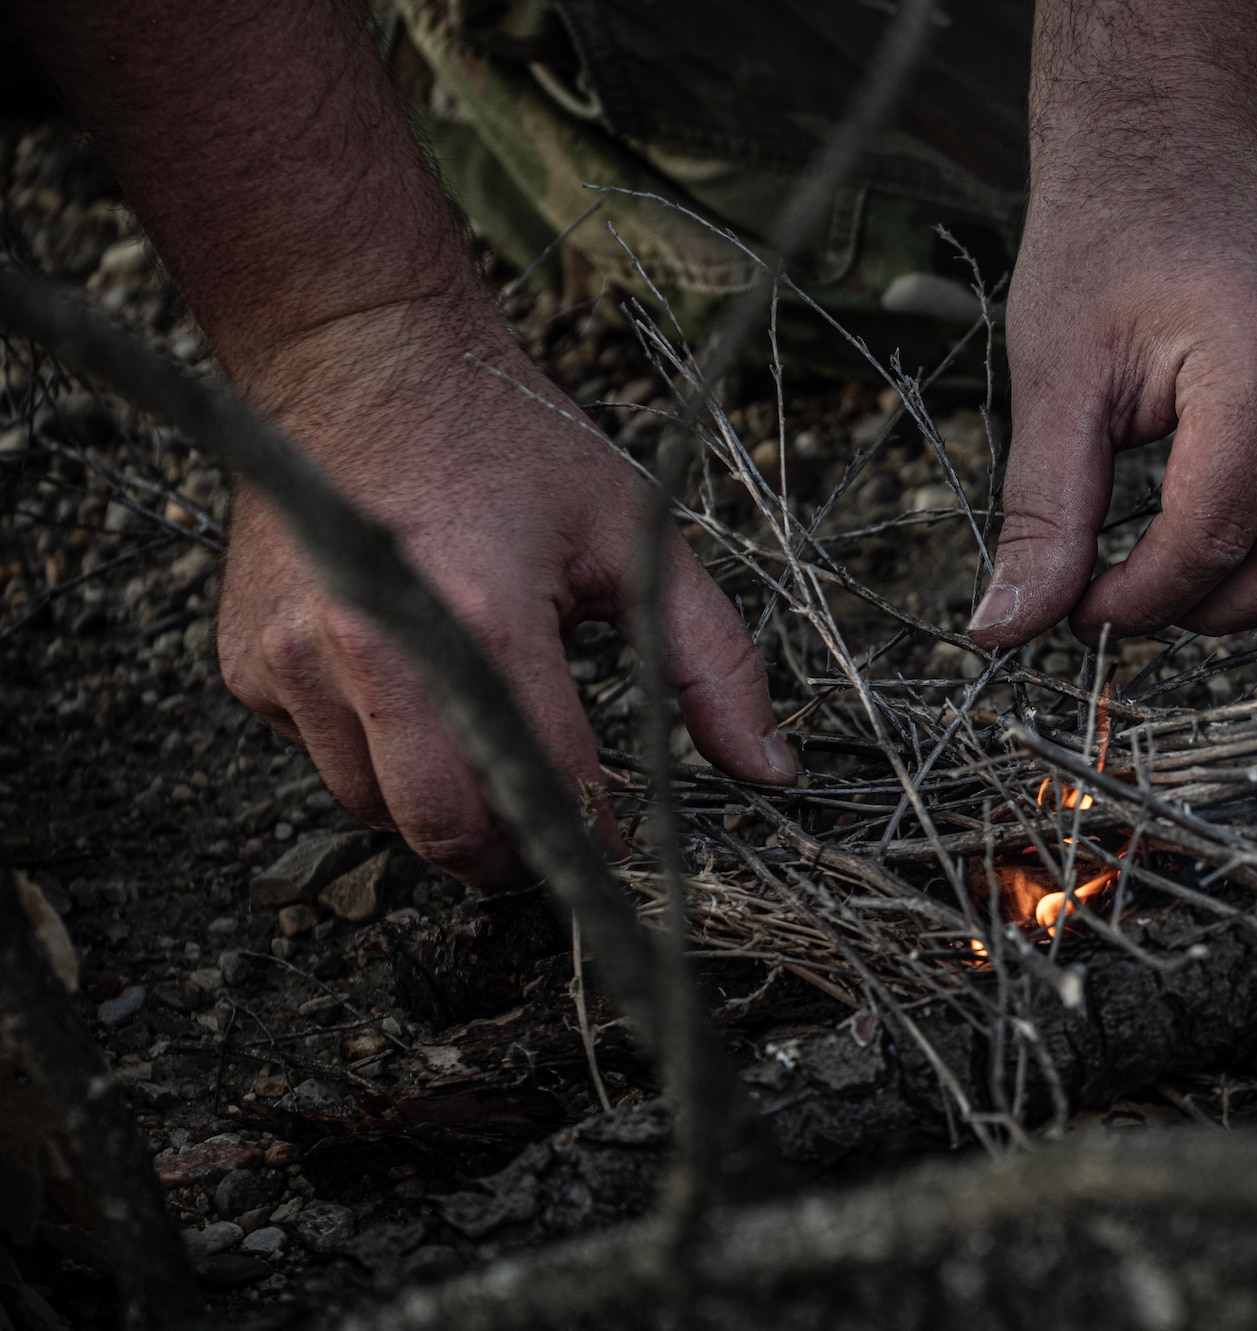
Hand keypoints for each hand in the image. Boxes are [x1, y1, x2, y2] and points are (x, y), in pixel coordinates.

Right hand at [218, 300, 794, 885]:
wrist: (362, 356)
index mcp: (482, 617)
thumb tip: (772, 772)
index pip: (549, 784)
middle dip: (511, 855)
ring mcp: (294, 660)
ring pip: (375, 811)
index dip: (596, 835)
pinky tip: (411, 688)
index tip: (619, 845)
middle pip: (445, 831)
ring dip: (439, 807)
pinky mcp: (248, 666)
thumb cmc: (508, 442)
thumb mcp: (635, 537)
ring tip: (486, 742)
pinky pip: (324, 760)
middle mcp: (372, 647)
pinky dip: (375, 757)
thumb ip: (713, 663)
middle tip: (553, 832)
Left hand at [969, 155, 1256, 646]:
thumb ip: (1042, 511)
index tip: (1087, 608)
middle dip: (1212, 608)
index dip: (1143, 598)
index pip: (1215, 531)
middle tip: (1138, 599)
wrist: (1174, 145)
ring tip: (1206, 589)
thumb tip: (1004, 626)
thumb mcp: (1053, 377)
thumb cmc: (1107, 242)